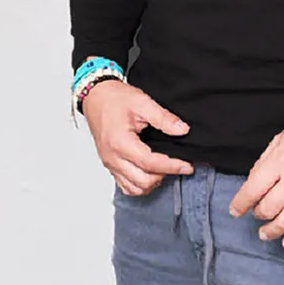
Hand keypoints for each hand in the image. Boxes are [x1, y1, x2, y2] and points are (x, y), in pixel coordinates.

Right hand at [82, 79, 193, 195]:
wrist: (96, 96)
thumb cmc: (114, 98)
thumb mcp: (142, 102)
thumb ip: (163, 118)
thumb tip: (182, 130)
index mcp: (120, 142)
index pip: (151, 163)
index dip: (172, 166)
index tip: (187, 166)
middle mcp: (113, 157)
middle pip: (143, 181)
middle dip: (164, 175)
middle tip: (177, 164)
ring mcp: (110, 163)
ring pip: (134, 188)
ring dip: (152, 183)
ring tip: (164, 168)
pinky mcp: (109, 164)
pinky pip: (125, 185)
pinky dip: (139, 185)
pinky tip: (149, 173)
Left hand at [228, 105, 283, 247]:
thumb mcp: (281, 139)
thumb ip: (265, 162)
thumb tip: (253, 182)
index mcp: (279, 163)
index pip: (252, 190)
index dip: (240, 203)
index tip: (234, 210)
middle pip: (267, 209)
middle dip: (257, 214)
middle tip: (255, 213)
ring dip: (271, 231)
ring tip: (264, 233)